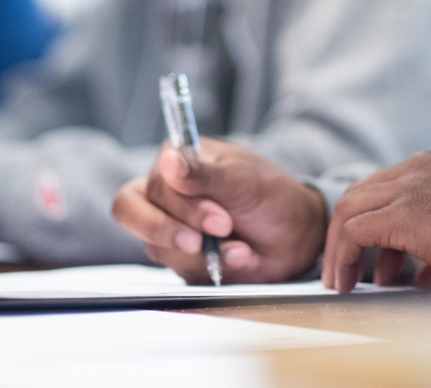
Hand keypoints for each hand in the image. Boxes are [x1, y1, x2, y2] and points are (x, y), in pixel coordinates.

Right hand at [112, 138, 327, 283]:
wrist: (296, 234)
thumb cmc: (270, 195)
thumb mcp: (241, 180)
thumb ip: (201, 173)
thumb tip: (168, 159)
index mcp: (175, 163)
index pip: (149, 188)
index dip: (178, 208)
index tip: (219, 220)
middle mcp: (165, 194)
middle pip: (134, 215)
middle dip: (173, 232)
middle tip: (209, 241)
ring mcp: (170, 227)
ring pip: (157, 248)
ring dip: (203, 254)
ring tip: (241, 249)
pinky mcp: (181, 258)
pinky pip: (179, 270)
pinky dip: (211, 268)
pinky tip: (239, 257)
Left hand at [323, 151, 430, 292]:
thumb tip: (421, 278)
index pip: (389, 184)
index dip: (374, 218)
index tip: (375, 251)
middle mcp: (420, 166)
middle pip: (362, 192)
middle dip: (349, 232)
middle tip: (347, 266)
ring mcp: (408, 185)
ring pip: (350, 207)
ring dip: (340, 245)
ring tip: (340, 279)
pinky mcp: (401, 211)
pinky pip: (355, 231)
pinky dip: (344, 255)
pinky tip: (345, 280)